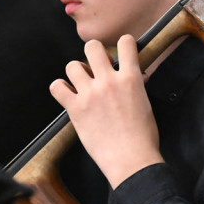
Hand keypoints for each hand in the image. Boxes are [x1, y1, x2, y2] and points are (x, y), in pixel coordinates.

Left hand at [49, 35, 162, 187]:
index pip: (126, 43)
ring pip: (72, 65)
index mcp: (131, 78)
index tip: (120, 52)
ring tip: (82, 84)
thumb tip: (134, 78)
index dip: (122, 44)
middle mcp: (109, 81)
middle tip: (96, 67)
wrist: (131, 160)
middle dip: (94, 53)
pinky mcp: (75, 108)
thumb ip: (136, 86)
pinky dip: (60, 89)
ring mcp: (90, 94)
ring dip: (77, 73)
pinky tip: (68, 95)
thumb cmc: (142, 137)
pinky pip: (57, 87)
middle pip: (92, 47)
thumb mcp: (146, 104)